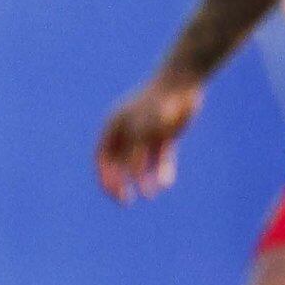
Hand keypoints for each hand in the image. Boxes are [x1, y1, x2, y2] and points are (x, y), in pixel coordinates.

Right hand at [96, 70, 204, 200]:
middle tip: (125, 201)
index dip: (105, 177)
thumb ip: (136, 154)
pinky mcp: (164, 135)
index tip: (114, 193)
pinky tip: (165, 182)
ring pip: (140, 163)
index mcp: (113, 126)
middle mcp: (127, 131)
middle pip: (118, 164)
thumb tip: (132, 178)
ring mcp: (145, 133)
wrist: (182, 82)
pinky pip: (159, 157)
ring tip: (151, 193)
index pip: (101, 158)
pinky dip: (161, 169)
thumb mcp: (143, 130)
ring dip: (143, 179)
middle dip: (121, 183)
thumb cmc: (158, 104)